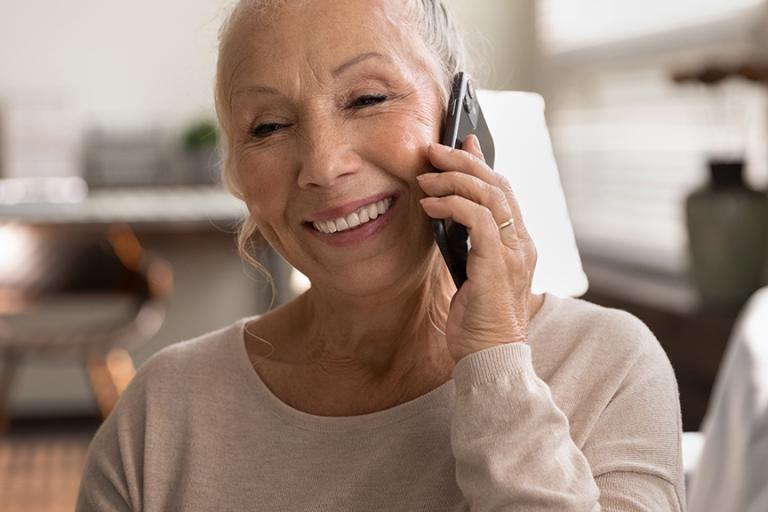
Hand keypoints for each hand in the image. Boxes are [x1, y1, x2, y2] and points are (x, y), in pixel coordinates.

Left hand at [417, 135, 537, 362]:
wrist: (490, 357)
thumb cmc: (478, 321)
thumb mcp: (471, 273)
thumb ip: (468, 244)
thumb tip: (449, 216)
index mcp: (518, 244)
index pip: (503, 191)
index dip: (482, 163)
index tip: (462, 141)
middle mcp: (522, 243)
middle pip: (498, 184)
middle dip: (464, 160)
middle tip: (434, 149)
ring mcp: (514, 253)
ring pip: (490, 195)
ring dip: (454, 179)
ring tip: (426, 176)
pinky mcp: (498, 264)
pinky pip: (478, 219)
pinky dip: (453, 205)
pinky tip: (430, 205)